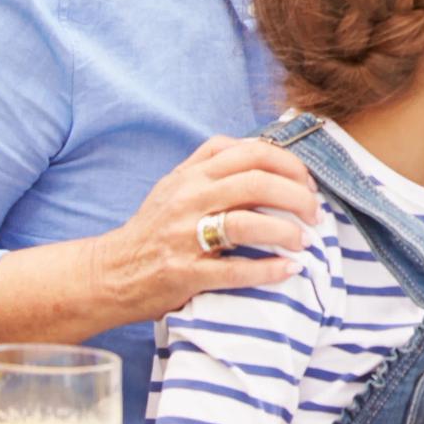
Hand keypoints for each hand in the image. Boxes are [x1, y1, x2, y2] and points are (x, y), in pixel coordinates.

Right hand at [93, 137, 318, 321]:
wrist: (109, 273)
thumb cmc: (153, 229)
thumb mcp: (176, 185)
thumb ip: (212, 164)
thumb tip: (265, 150)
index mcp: (192, 175)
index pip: (252, 152)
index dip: (289, 164)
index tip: (308, 183)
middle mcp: (189, 199)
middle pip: (257, 183)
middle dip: (297, 196)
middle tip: (314, 213)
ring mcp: (184, 236)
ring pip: (247, 223)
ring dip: (286, 231)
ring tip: (304, 240)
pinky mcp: (183, 273)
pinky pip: (234, 270)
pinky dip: (268, 270)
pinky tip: (289, 269)